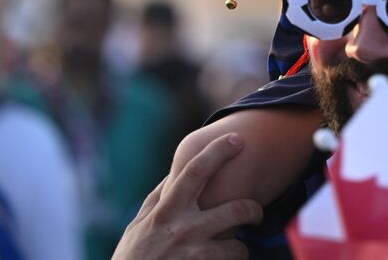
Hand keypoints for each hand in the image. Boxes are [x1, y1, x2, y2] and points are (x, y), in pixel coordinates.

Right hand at [113, 133, 263, 259]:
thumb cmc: (131, 259)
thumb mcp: (137, 227)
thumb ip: (156, 201)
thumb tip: (171, 176)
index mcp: (166, 211)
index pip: (195, 171)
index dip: (219, 151)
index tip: (238, 139)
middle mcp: (183, 230)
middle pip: (235, 209)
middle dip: (254, 209)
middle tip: (256, 213)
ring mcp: (194, 255)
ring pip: (239, 246)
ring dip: (241, 249)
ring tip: (237, 251)